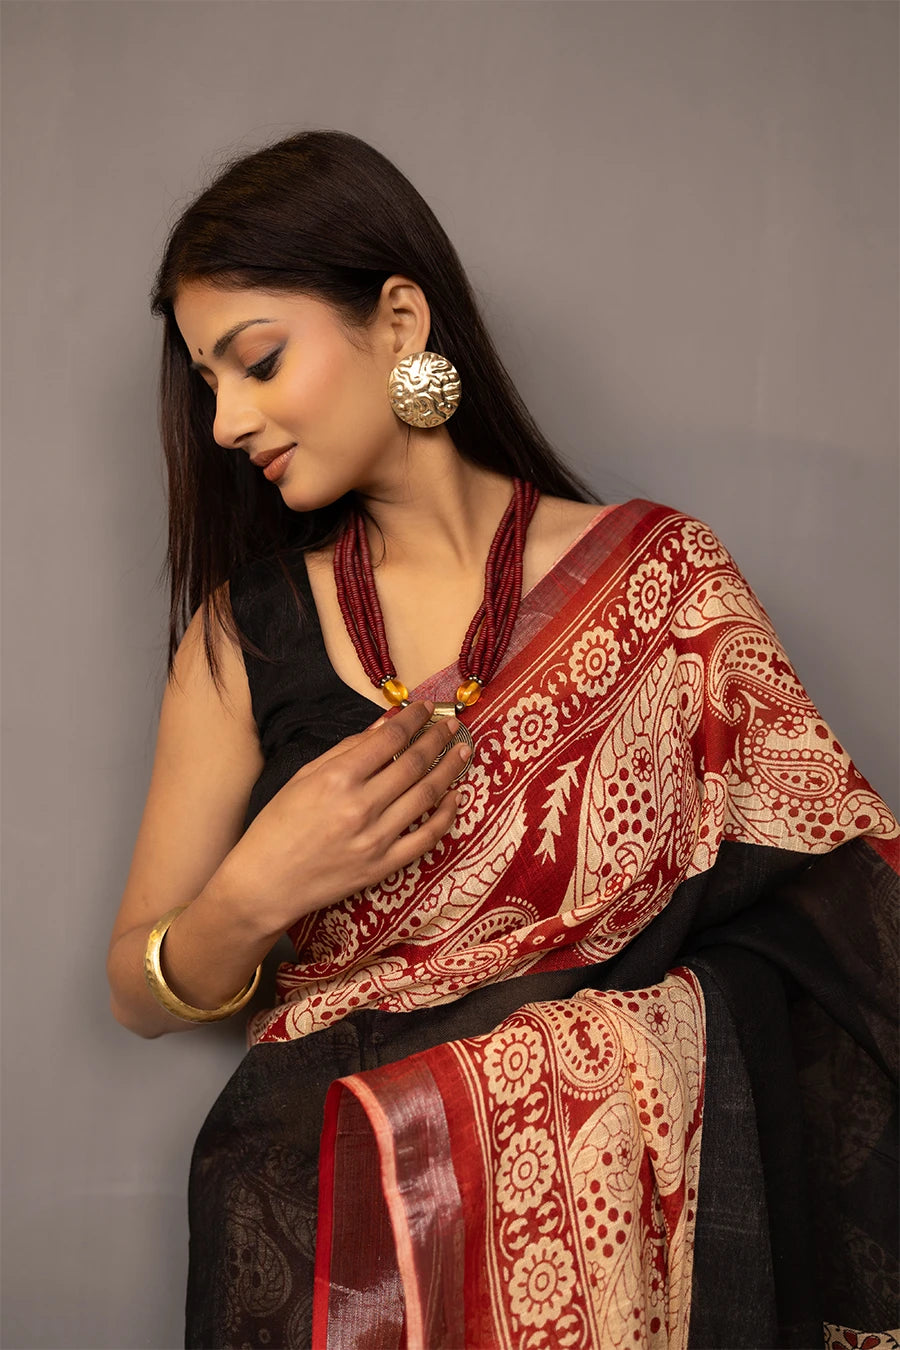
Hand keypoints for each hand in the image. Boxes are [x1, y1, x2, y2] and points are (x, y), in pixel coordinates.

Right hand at [220, 701, 468, 933]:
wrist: (266, 883)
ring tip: (461, 751)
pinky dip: (446, 814)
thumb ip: (346, 750)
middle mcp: (360, 806)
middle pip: (413, 764)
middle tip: (452, 725)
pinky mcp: (384, 866)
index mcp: (337, 779)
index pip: (389, 739)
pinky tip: (456, 796)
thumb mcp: (304, 777)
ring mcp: (375, 839)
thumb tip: (385, 726)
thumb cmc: (278, 826)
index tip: (427, 708)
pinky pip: (426, 837)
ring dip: (449, 769)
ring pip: (426, 796)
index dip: (413, 719)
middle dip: (437, 739)